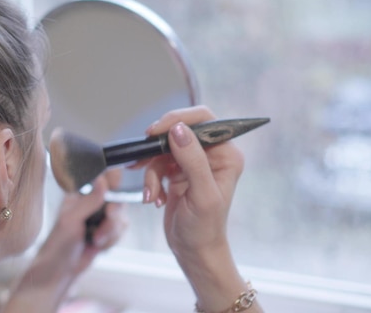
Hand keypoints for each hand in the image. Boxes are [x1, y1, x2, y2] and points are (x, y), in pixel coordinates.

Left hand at [1, 169, 126, 312]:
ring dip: (111, 232)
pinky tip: (97, 246)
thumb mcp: (71, 220)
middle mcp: (91, 201)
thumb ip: (89, 200)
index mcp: (79, 193)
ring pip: (121, 217)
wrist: (60, 271)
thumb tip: (103, 180)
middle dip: (112, 218)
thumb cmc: (58, 244)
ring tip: (95, 241)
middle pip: (118, 199)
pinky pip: (121, 230)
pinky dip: (112, 240)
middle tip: (102, 228)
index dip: (113, 187)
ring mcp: (100, 216)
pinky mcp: (106, 230)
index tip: (112, 202)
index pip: (102, 178)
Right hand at [132, 105, 243, 255]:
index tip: (157, 131)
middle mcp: (211, 154)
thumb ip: (193, 160)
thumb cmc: (205, 229)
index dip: (178, 119)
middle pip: (178, 131)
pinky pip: (156, 164)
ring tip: (152, 193)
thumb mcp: (202, 195)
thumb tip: (178, 130)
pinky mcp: (176, 172)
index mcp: (226, 154)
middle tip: (144, 160)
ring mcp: (192, 163)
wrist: (193, 251)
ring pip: (162, 150)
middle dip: (158, 149)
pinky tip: (153, 197)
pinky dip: (150, 179)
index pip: (204, 120)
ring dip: (152, 172)